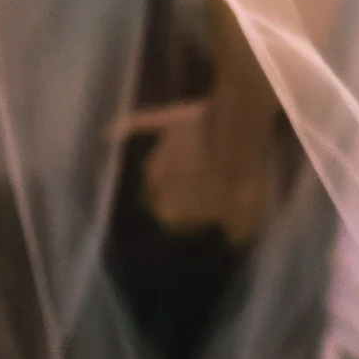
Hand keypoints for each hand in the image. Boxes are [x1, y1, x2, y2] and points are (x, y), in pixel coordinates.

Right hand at [109, 99, 277, 245]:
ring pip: (154, 165)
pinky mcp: (164, 121)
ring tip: (190, 163)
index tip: (209, 212)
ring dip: (168, 166)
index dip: (194, 217)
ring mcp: (159, 151)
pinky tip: (111, 130)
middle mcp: (155, 185)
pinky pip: (139, 124)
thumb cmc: (242, 180)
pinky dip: (127, 128)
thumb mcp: (247, 216)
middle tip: (199, 188)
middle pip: (159, 194)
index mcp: (172, 212)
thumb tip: (231, 237)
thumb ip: (233, 230)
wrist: (241, 131)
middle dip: (175, 192)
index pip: (176, 222)